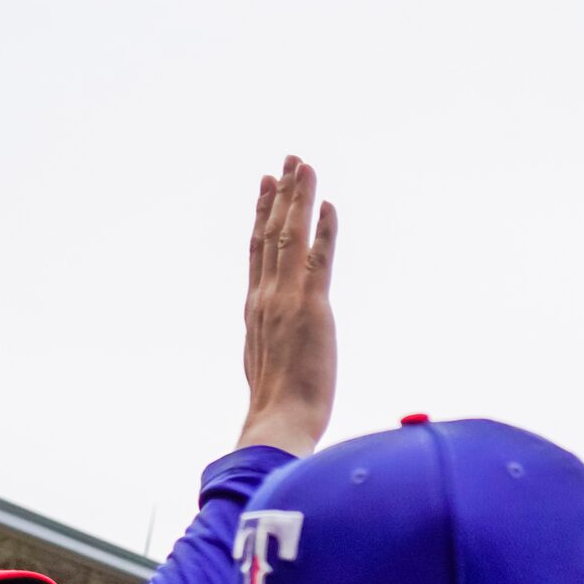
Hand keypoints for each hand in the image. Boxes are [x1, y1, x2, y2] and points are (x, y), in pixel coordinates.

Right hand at [237, 156, 338, 457]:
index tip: (265, 187)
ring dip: (298, 198)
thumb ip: (270, 348)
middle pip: (270, 233)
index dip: (260, 215)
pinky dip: (324, 231)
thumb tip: (273, 354)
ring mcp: (286, 300)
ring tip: (304, 166)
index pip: (257, 251)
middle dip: (279, 194)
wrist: (278, 422)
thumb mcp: (266, 368)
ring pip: (290, 236)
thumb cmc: (276, 408)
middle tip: (287, 161)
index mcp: (255, 309)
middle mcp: (265, 297)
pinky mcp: (311, 309)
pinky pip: (318, 260)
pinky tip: (328, 205)